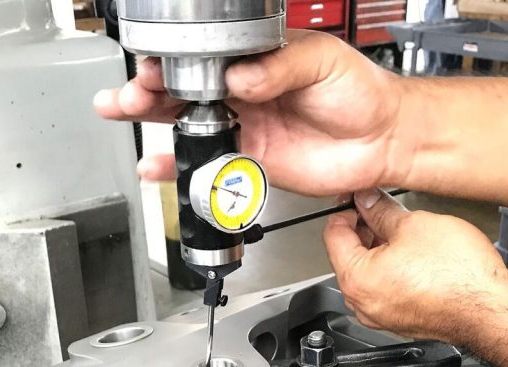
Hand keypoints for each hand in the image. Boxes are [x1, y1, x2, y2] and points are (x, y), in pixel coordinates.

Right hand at [93, 31, 408, 195]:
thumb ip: (279, 67)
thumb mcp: (322, 61)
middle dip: (149, 90)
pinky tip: (157, 167)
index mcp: (257, 61)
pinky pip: (211, 165)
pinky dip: (182, 167)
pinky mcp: (254, 163)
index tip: (157, 66)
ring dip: (154, 123)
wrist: (384, 138)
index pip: (205, 57)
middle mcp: (246, 93)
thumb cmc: (361, 91)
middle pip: (184, 90)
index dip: (175, 61)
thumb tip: (241, 77)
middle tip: (127, 95)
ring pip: (189, 125)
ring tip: (123, 116)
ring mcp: (247, 128)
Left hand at [323, 190, 507, 344]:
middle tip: (383, 208)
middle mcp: (363, 303)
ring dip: (380, 249)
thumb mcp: (415, 224)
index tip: (358, 197)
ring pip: (369, 273)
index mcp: (356, 278)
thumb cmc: (459, 276)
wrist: (490, 309)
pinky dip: (393, 270)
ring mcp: (381, 316)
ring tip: (405, 230)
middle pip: (348, 256)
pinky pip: (386, 289)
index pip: (333, 234)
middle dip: (364, 228)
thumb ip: (382, 210)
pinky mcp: (400, 321)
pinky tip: (415, 255)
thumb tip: (368, 201)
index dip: (346, 208)